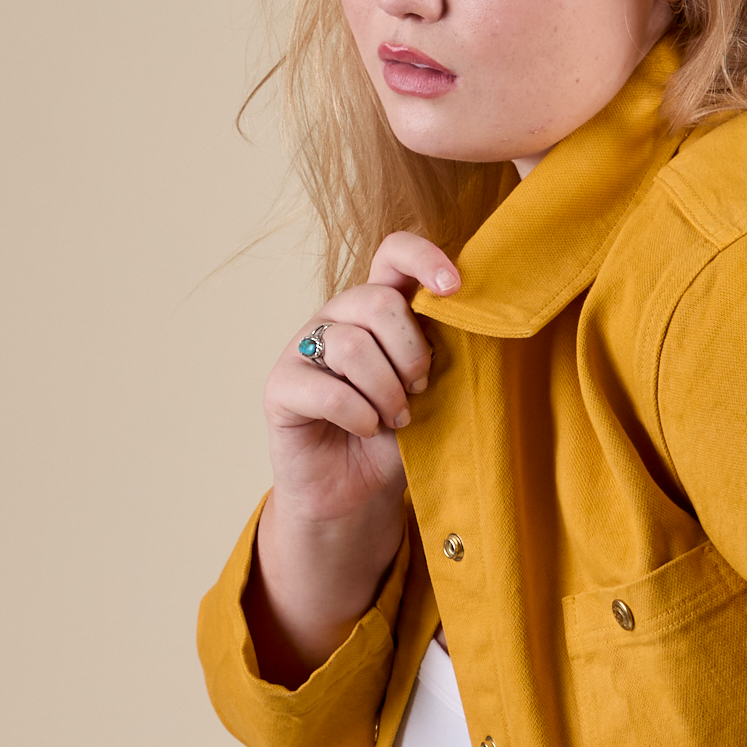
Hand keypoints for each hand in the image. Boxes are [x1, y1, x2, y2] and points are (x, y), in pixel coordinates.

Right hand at [262, 231, 457, 525]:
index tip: (454, 287)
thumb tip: (466, 320)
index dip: (424, 259)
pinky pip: (327, 390)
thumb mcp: (431, 390)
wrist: (357, 492)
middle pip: (379, 302)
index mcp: (376, 308)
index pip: (392, 254)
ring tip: (394, 418)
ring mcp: (303, 348)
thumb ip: (440, 351)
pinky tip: (366, 429)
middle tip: (418, 391)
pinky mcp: (280, 387)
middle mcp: (337, 317)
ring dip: (387, 392)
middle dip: (411, 354)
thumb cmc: (396, 437)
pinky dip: (359, 416)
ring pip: (354, 346)